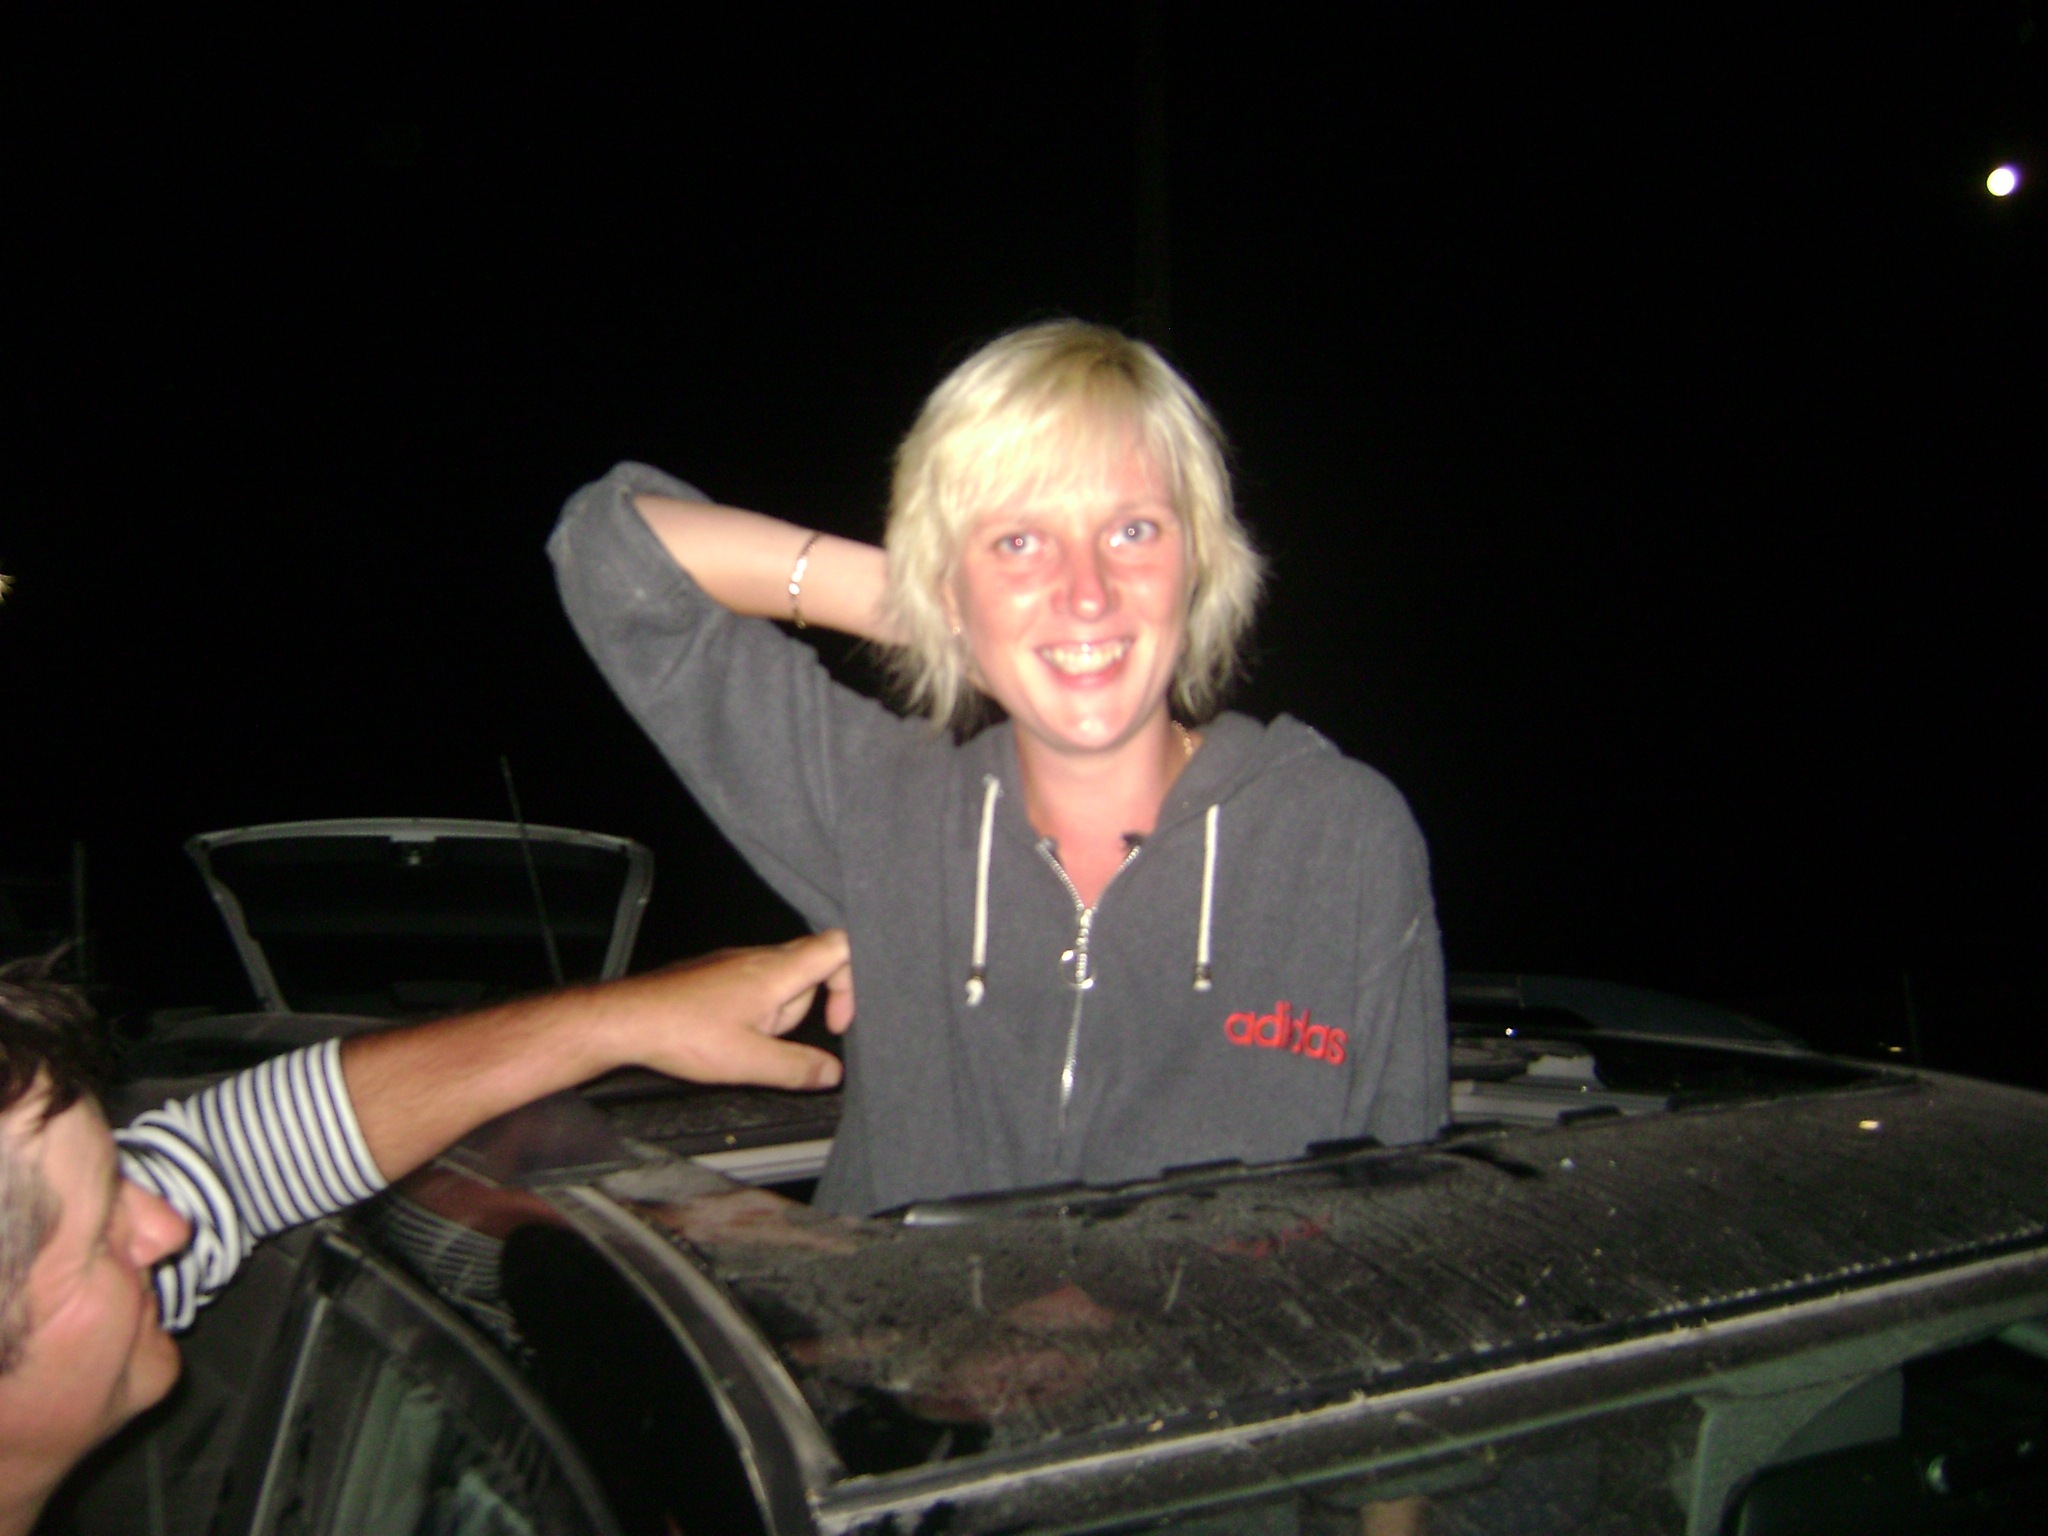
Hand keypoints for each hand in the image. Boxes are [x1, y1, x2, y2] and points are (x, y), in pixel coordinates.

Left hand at [610, 929, 852, 1089]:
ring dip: (777, 1013)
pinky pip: (755, 984)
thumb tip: (832, 1073)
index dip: (852, 983)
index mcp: (777, 971)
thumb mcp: (749, 1062)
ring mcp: (736, 962)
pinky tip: (727, 1034)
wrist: (628, 1019)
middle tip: (778, 1040)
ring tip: (743, 1039)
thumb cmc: (682, 1033)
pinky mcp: (718, 974)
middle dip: (808, 1008)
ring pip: (781, 980)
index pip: (840, 947)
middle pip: (813, 967)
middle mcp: (759, 957)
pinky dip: (755, 1009)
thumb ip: (798, 1068)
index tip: (837, 1023)